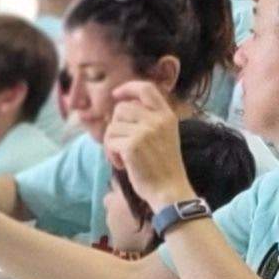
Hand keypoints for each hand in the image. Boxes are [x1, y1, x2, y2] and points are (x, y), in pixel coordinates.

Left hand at [102, 85, 191, 209]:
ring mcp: (145, 132)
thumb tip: (120, 107)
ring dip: (112, 143)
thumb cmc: (163, 166)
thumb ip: (148, 119)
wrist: (169, 190)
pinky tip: (123, 165)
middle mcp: (157, 120)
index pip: (146, 89)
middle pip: (121, 109)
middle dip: (116, 126)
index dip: (128, 88)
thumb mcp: (164, 135)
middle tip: (123, 144)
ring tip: (124, 157)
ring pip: (112, 127)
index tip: (116, 94)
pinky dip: (111, 155)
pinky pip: (109, 142)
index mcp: (167, 116)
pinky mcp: (132, 145)